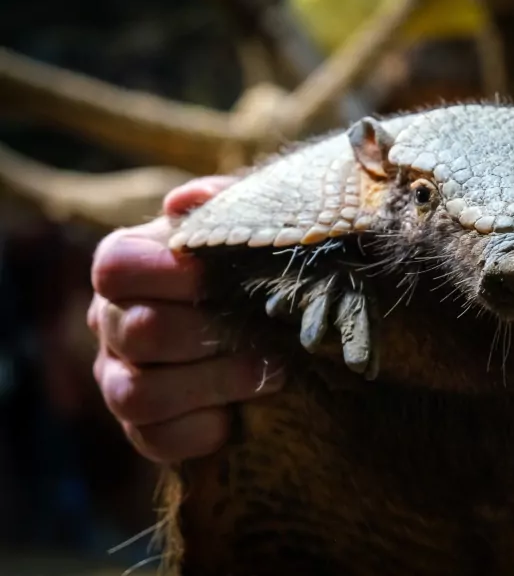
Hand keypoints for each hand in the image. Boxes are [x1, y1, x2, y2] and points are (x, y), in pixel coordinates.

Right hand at [88, 176, 283, 462]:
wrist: (272, 328)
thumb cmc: (251, 267)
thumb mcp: (246, 226)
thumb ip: (222, 205)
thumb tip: (184, 203)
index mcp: (127, 267)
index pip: (115, 266)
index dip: (167, 274)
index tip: (217, 279)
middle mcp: (110, 323)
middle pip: (136, 332)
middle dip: (210, 335)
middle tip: (267, 334)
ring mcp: (119, 381)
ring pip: (138, 394)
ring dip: (214, 383)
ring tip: (270, 373)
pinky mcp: (143, 430)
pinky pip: (156, 441)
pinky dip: (204, 430)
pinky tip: (240, 414)